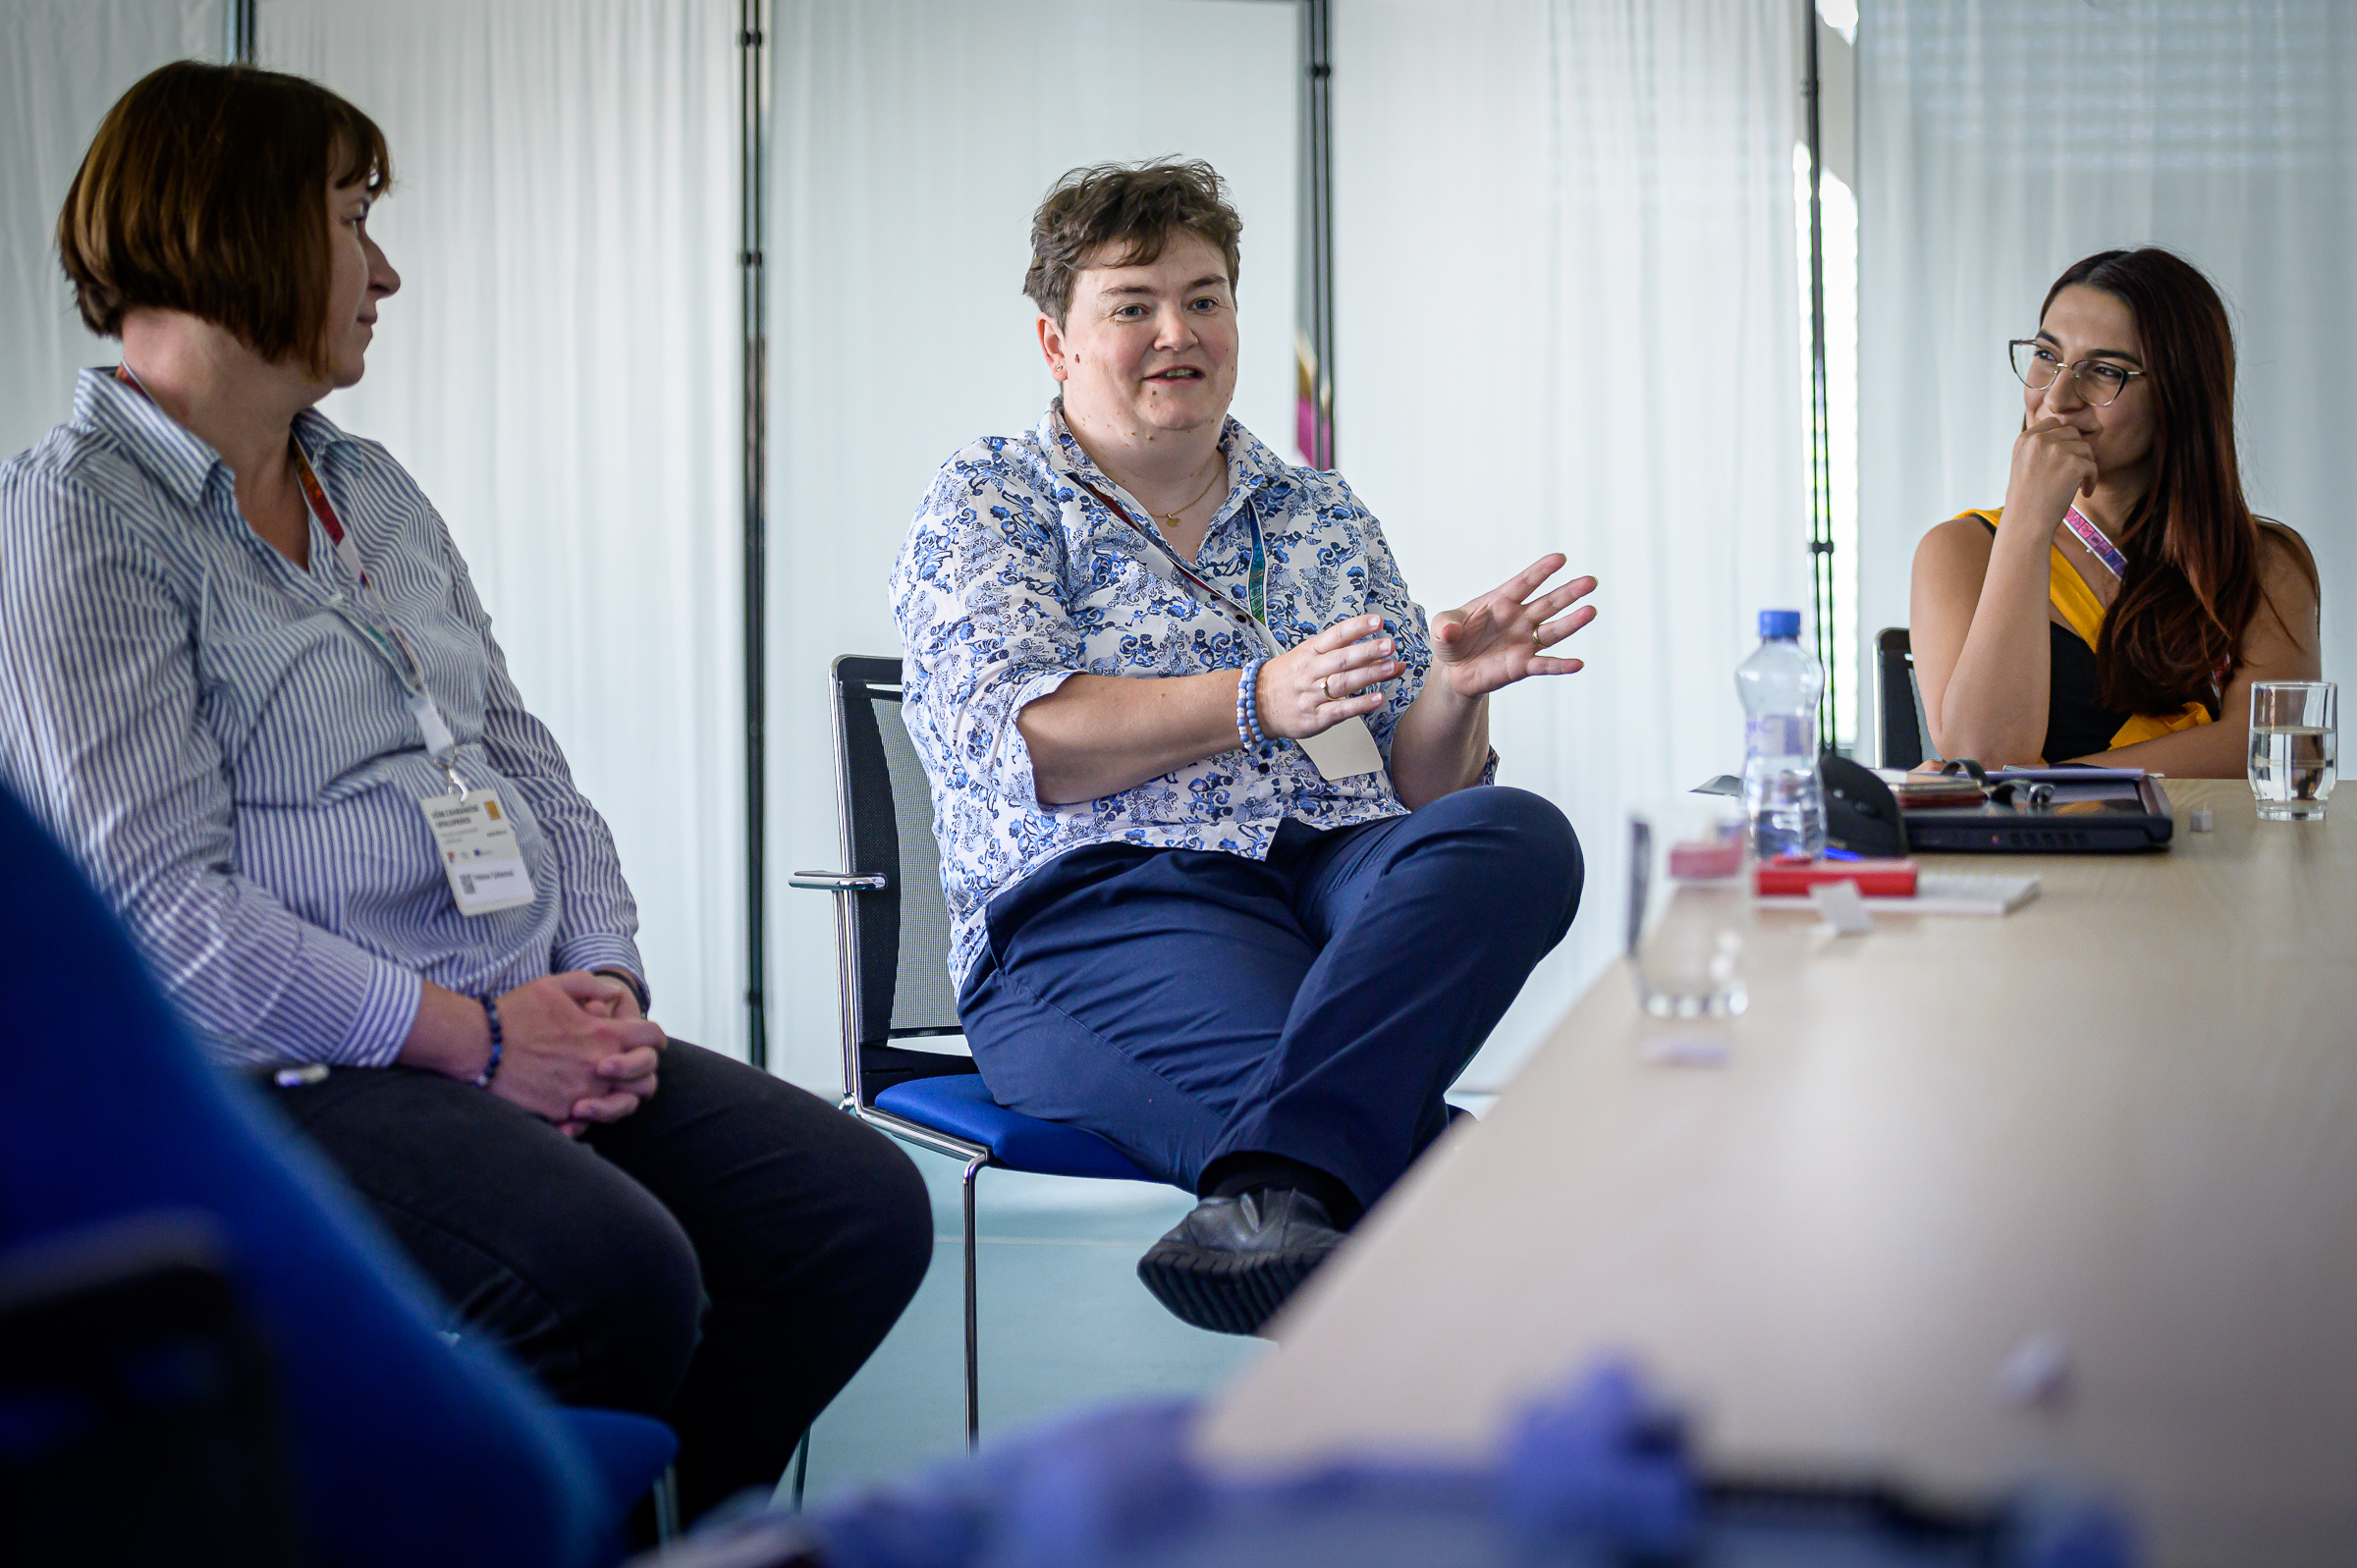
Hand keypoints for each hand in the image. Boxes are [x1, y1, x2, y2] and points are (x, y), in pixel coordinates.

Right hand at [487, 971, 665, 1134]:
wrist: (477, 1045)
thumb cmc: (514, 1012)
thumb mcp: (554, 985)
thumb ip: (591, 985)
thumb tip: (615, 994)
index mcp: (602, 1034)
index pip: (653, 1038)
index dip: (655, 1038)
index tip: (645, 1040)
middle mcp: (598, 1066)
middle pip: (648, 1080)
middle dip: (643, 1073)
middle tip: (627, 1068)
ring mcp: (581, 1092)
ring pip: (625, 1106)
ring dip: (621, 1097)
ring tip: (606, 1088)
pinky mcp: (561, 1113)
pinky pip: (591, 1124)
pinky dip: (590, 1117)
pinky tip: (580, 1105)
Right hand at [1254, 615, 1400, 740]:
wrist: (1255, 705)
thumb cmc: (1285, 679)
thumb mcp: (1305, 656)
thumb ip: (1337, 652)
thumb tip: (1373, 646)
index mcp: (1309, 652)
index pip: (1335, 635)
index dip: (1356, 627)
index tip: (1377, 621)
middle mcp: (1310, 671)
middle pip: (1342, 659)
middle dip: (1368, 651)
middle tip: (1389, 645)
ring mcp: (1311, 695)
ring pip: (1344, 683)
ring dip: (1370, 675)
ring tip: (1392, 667)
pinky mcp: (1315, 718)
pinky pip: (1340, 710)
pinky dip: (1360, 704)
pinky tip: (1378, 698)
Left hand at [1430, 554, 1597, 699]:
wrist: (1454, 671)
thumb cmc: (1452, 640)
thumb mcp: (1441, 628)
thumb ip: (1445, 625)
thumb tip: (1451, 631)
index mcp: (1501, 602)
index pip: (1524, 583)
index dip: (1541, 571)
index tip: (1560, 559)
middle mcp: (1518, 619)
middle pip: (1547, 603)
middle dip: (1568, 592)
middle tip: (1590, 582)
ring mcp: (1523, 642)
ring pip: (1552, 630)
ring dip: (1571, 623)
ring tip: (1590, 612)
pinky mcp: (1522, 665)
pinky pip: (1545, 665)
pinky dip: (1560, 666)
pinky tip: (1577, 664)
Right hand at [2008, 416, 2098, 523]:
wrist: (2026, 522)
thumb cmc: (2025, 499)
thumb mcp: (2022, 465)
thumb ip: (2038, 447)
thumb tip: (2067, 437)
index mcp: (2025, 439)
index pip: (2053, 423)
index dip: (2063, 438)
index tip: (2064, 456)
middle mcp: (2040, 440)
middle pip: (2072, 433)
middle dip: (2077, 451)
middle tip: (2074, 471)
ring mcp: (2057, 450)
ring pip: (2085, 448)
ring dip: (2086, 466)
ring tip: (2078, 484)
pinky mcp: (2074, 464)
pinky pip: (2093, 466)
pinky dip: (2091, 480)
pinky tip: (2084, 493)